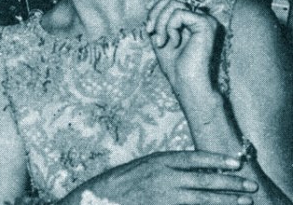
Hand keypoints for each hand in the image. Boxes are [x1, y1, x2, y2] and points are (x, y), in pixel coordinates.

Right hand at [77, 150, 257, 204]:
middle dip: (230, 182)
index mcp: (162, 160)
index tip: (236, 163)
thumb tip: (199, 168)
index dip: (218, 160)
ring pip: (203, 198)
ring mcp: (166, 195)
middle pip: (204, 179)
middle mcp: (165, 176)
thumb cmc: (128, 180)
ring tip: (244, 201)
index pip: (196, 158)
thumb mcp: (149, 165)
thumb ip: (172, 166)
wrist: (106, 195)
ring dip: (226, 199)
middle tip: (250, 185)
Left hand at [146, 0, 218, 95]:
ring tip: (160, 40)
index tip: (147, 9)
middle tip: (150, 30)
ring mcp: (206, 19)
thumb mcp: (159, 33)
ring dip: (160, 21)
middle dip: (155, 11)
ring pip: (174, 2)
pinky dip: (169, 26)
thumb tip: (153, 0)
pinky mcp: (206, 24)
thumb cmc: (174, 63)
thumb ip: (159, 15)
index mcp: (193, 16)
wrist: (186, 82)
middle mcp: (202, 15)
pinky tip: (173, 41)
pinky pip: (179, 12)